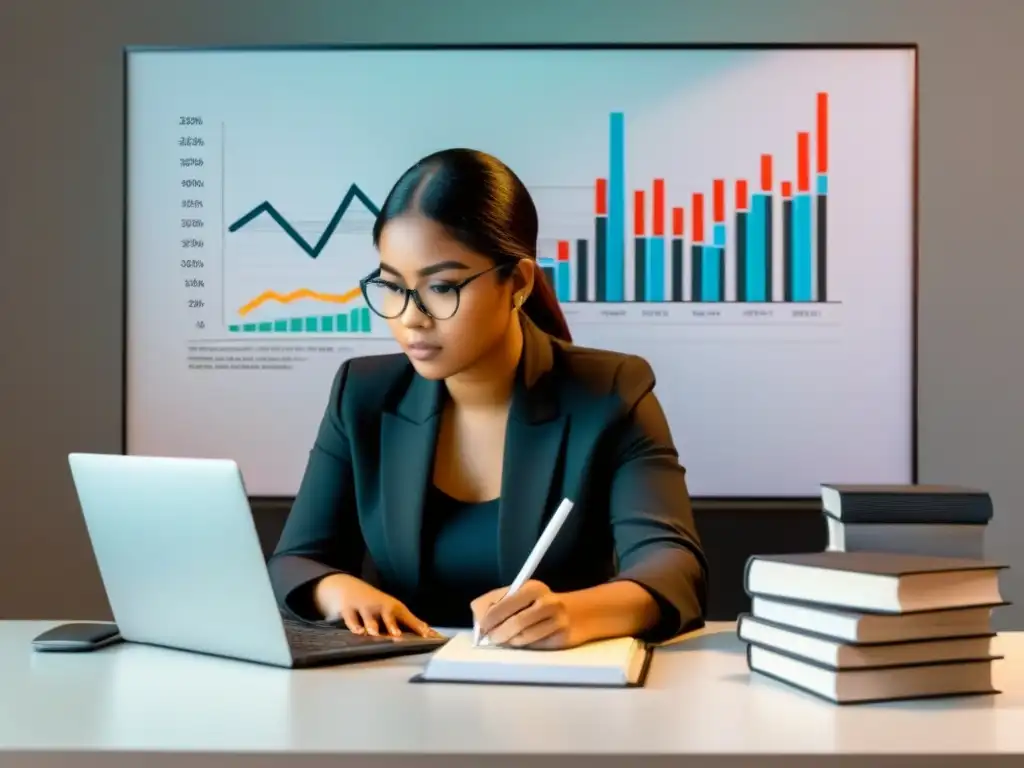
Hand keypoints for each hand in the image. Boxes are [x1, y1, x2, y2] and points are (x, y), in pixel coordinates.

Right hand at [314, 573, 437, 637]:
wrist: (348, 586)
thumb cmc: (376, 604)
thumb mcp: (392, 610)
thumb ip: (409, 622)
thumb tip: (431, 633)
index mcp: (394, 608)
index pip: (408, 618)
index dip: (417, 626)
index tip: (426, 636)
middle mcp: (380, 607)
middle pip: (388, 615)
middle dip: (392, 625)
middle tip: (397, 635)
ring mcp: (365, 607)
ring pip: (369, 617)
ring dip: (372, 624)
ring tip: (373, 632)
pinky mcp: (349, 609)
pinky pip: (351, 618)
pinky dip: (353, 624)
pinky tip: (357, 631)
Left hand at [470, 580, 582, 649]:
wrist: (578, 613)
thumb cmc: (540, 605)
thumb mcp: (522, 595)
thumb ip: (499, 602)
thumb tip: (479, 619)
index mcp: (531, 587)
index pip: (504, 602)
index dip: (488, 617)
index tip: (481, 627)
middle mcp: (546, 601)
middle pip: (515, 621)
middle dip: (497, 633)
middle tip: (489, 639)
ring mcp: (556, 620)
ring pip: (524, 637)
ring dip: (510, 642)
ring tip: (505, 641)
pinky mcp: (561, 637)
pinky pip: (536, 646)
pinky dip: (524, 646)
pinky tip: (522, 642)